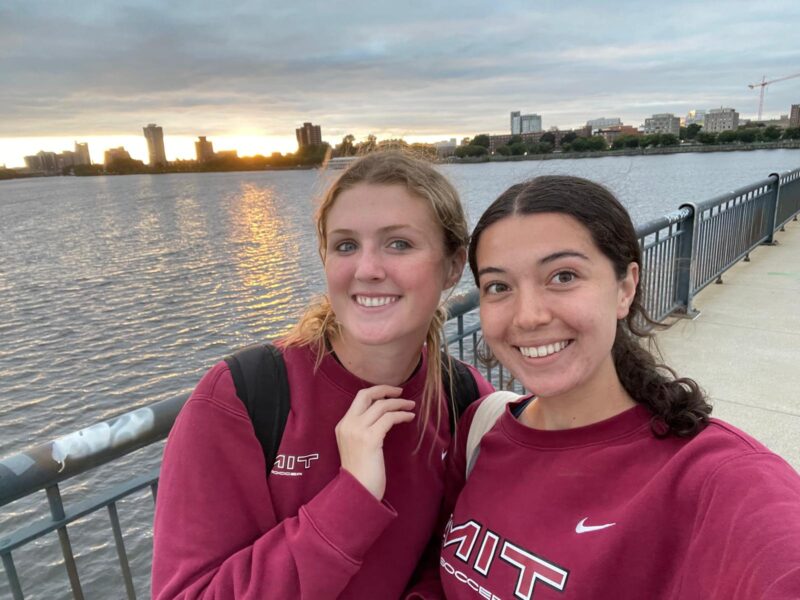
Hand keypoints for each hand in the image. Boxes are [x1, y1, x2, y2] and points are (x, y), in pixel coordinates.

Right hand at [335, 385, 414, 499]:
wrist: (357, 492)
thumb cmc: (361, 474)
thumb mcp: (357, 447)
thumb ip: (364, 431)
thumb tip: (383, 418)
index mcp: (342, 425)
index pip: (359, 399)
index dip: (376, 392)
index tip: (390, 394)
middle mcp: (348, 425)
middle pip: (366, 395)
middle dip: (385, 389)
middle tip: (401, 391)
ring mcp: (357, 431)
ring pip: (381, 405)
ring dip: (399, 403)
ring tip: (411, 406)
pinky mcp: (370, 439)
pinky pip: (389, 418)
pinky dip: (402, 415)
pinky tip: (410, 418)